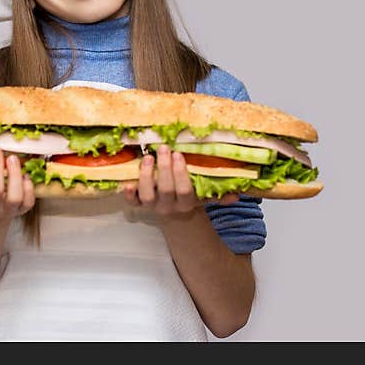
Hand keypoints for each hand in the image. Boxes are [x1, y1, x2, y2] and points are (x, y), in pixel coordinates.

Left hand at [123, 144, 239, 217]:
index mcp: (186, 204)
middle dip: (164, 168)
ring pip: (147, 195)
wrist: (174, 215)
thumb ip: (219, 195)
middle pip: (166, 190)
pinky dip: (128, 193)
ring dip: (146, 176)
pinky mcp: (139, 205)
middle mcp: (168, 207)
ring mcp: (152, 206)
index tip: (179, 155)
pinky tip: (127, 182)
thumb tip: (237, 194)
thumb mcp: (204, 198)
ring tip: (148, 157)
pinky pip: (132, 202)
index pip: (184, 190)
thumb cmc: (189, 198)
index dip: (180, 174)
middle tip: (164, 148)